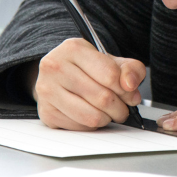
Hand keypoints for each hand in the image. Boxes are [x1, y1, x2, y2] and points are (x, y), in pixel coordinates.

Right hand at [31, 38, 145, 130]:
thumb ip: (130, 69)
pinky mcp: (46, 113)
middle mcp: (55, 67)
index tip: (130, 94)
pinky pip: (80, 127)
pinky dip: (91, 125)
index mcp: (73, 48)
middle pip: (102, 97)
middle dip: (120, 108)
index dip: (127, 90)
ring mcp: (47, 90)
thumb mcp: (113, 61)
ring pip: (91, 117)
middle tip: (123, 108)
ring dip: (107, 119)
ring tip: (109, 113)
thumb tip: (130, 85)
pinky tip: (91, 114)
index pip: (110, 75)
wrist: (59, 77)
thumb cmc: (88, 69)